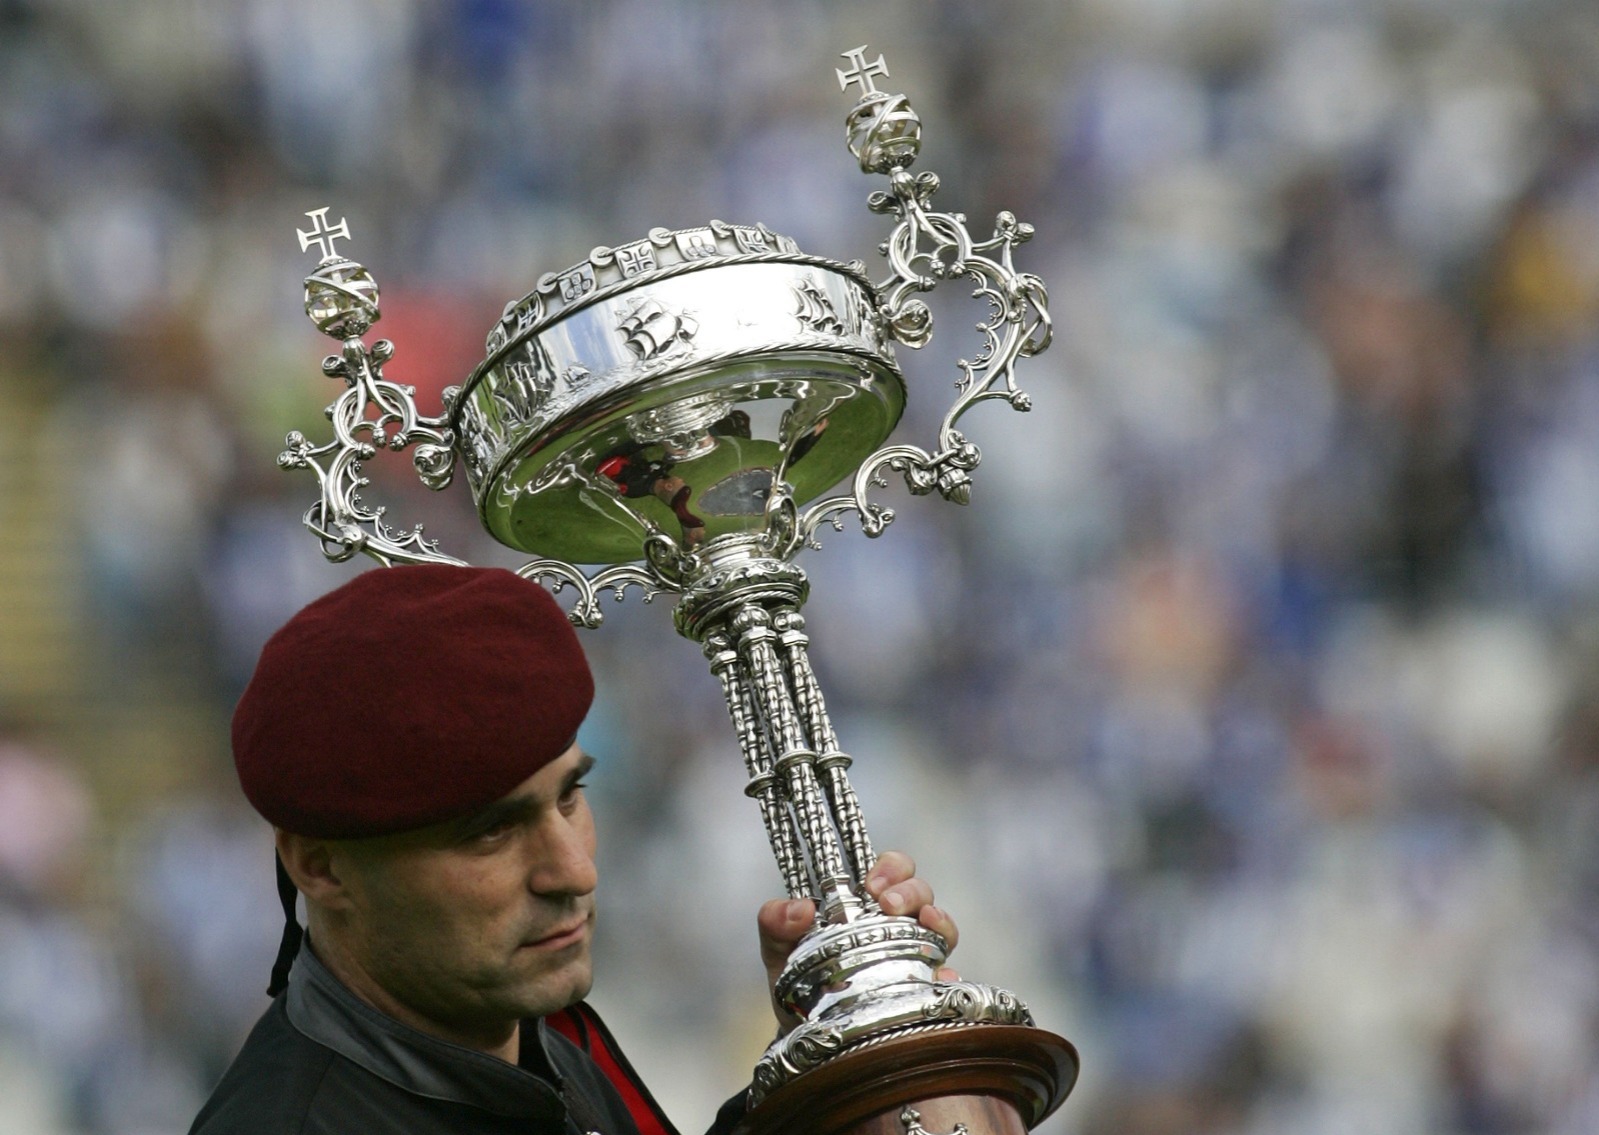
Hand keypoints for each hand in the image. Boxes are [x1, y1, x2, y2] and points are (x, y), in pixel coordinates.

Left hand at [755, 851, 960, 1032]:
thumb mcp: (779, 951)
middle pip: (920, 889)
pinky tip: (940, 976)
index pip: (891, 869)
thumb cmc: (799, 983)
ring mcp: (915, 957)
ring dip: (938, 919)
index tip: (871, 884)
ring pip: (941, 926)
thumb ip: (775, 923)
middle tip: (888, 904)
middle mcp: (896, 925)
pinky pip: (947, 978)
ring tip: (925, 921)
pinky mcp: (925, 992)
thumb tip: (799, 908)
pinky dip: (947, 974)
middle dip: (909, 889)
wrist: (808, 1038)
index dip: (890, 867)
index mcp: (865, 905)